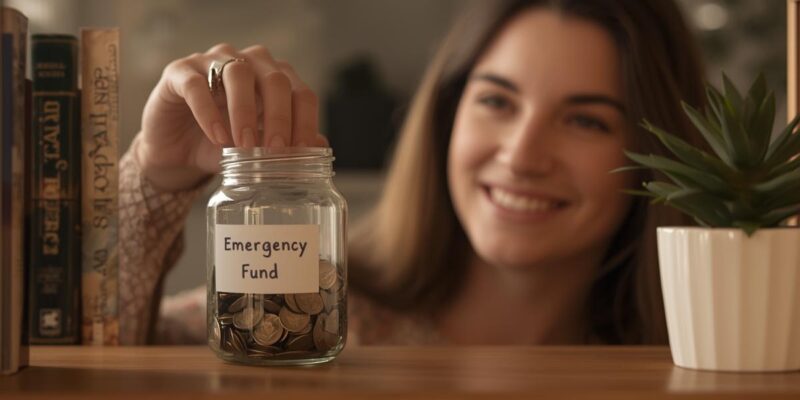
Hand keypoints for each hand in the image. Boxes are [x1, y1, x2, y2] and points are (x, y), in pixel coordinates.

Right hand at [134, 43, 328, 191]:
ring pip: (238, 73)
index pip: (301, 93)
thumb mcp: (258, 153)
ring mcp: (213, 62)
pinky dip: (210, 113)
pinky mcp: (180, 72)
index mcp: (275, 79)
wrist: (177, 153)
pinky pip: (197, 85)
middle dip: (279, 117)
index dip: (305, 122)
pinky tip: (217, 138)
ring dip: (245, 112)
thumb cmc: (223, 146)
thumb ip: (287, 147)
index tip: (301, 152)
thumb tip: (321, 148)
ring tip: (243, 147)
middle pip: (275, 79)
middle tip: (275, 151)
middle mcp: (248, 63)